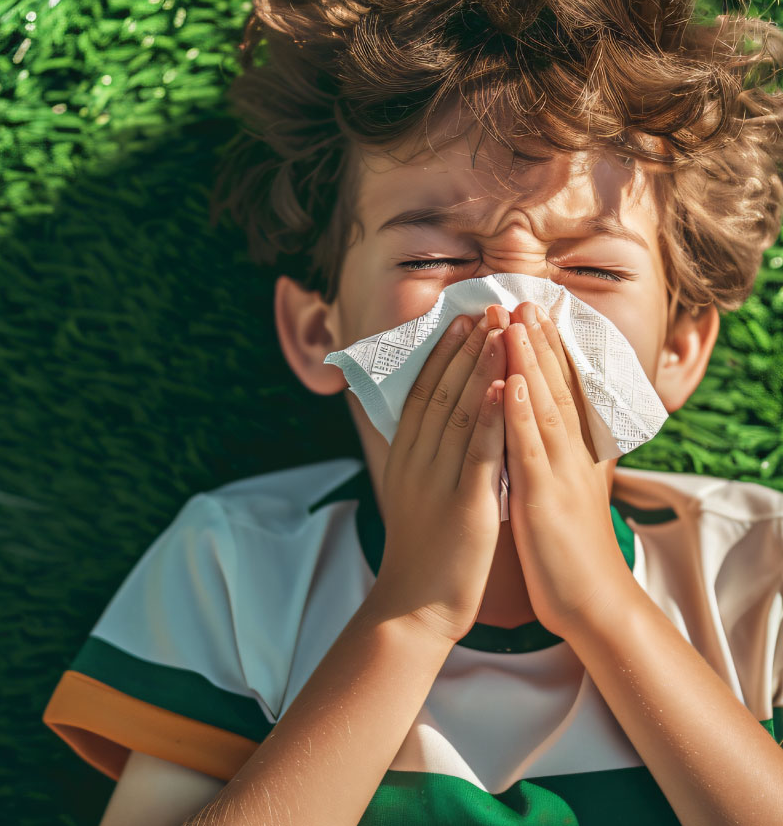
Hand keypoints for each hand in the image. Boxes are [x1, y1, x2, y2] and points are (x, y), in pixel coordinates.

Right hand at [368, 306, 509, 644]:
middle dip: (467, 347)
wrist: (414, 606)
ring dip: (482, 366)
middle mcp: (419, 459)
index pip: (425, 391)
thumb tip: (442, 422)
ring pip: (461, 411)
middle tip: (487, 308)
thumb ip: (429, 456)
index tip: (463, 320)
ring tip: (501, 329)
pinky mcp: (465, 503)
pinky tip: (507, 384)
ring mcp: (440, 479)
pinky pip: (480, 451)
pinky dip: (493, 415)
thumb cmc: (424, 551)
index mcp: (408, 455)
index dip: (444, 353)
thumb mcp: (418, 492)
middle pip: (442, 391)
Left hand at [501, 301, 634, 638]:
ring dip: (528, 361)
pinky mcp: (545, 498)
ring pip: (543, 406)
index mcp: (570, 450)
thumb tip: (538, 420)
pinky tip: (510, 382)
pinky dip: (520, 412)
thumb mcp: (562, 486)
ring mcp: (560, 473)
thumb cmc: (568, 545)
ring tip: (513, 321)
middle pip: (553, 387)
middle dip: (534, 341)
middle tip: (520, 299)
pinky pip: (531, 448)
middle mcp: (570, 453)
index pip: (558, 389)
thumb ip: (551, 452)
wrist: (591, 601)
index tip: (529, 311)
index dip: (544, 349)